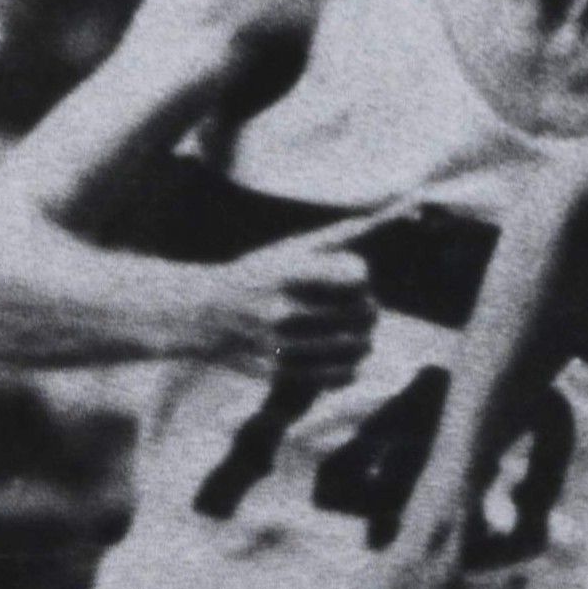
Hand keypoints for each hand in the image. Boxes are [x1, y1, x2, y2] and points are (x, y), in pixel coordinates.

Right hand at [208, 221, 378, 392]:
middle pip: (361, 312)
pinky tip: (342, 355)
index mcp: (287, 273)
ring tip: (357, 332)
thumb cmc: (257, 276)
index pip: (355, 276)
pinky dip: (350, 366)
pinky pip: (340, 374)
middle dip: (368, 307)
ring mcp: (281, 345)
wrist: (203, 316)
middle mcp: (283, 309)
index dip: (360, 275)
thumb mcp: (288, 250)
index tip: (353, 278)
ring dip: (364, 338)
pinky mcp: (281, 372)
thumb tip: (384, 214)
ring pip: (356, 346)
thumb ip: (336, 235)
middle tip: (362, 307)